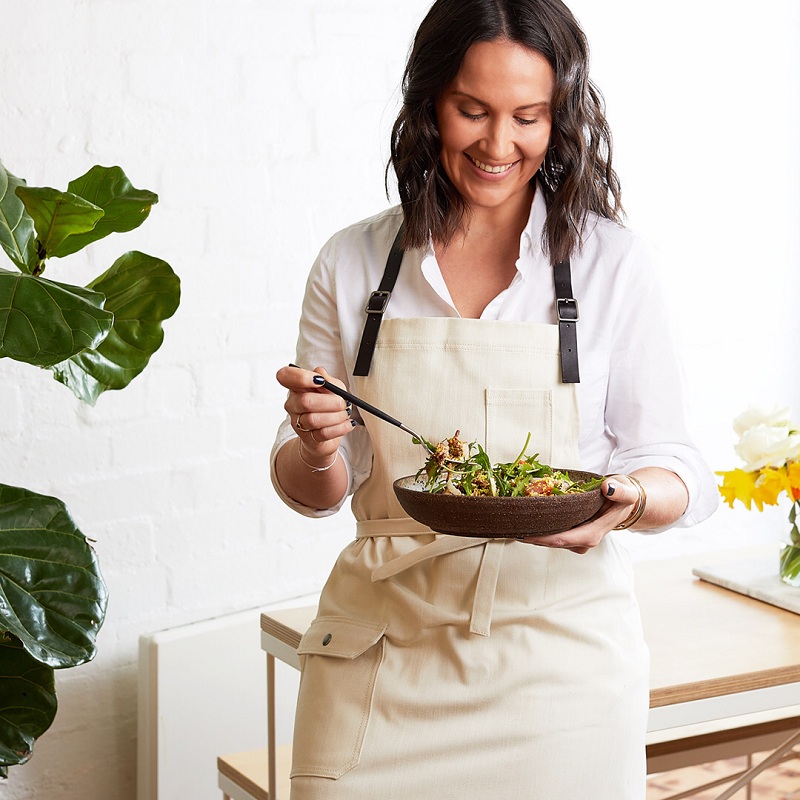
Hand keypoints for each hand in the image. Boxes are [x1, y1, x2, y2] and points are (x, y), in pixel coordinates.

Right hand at [276, 364, 354, 463]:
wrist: (330, 431)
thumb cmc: (330, 406)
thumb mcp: (335, 388)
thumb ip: (328, 380)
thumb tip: (321, 376)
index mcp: (296, 387)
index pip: (284, 376)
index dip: (300, 377)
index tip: (320, 381)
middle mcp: (293, 404)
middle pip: (305, 401)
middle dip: (331, 402)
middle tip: (343, 403)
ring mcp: (297, 422)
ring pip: (313, 419)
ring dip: (336, 416)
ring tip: (345, 414)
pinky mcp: (307, 438)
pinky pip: (323, 433)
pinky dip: (340, 428)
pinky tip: (348, 424)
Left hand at [517, 475, 641, 553]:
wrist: (625, 503)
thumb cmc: (624, 496)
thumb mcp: (627, 491)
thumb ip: (620, 491)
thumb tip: (607, 488)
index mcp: (592, 534)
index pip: (562, 539)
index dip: (541, 538)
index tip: (522, 532)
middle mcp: (582, 541)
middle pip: (551, 542)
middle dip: (530, 535)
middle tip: (509, 523)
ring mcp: (576, 540)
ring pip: (549, 539)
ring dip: (532, 531)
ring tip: (513, 520)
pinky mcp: (571, 534)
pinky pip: (552, 533)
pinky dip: (539, 526)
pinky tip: (525, 518)